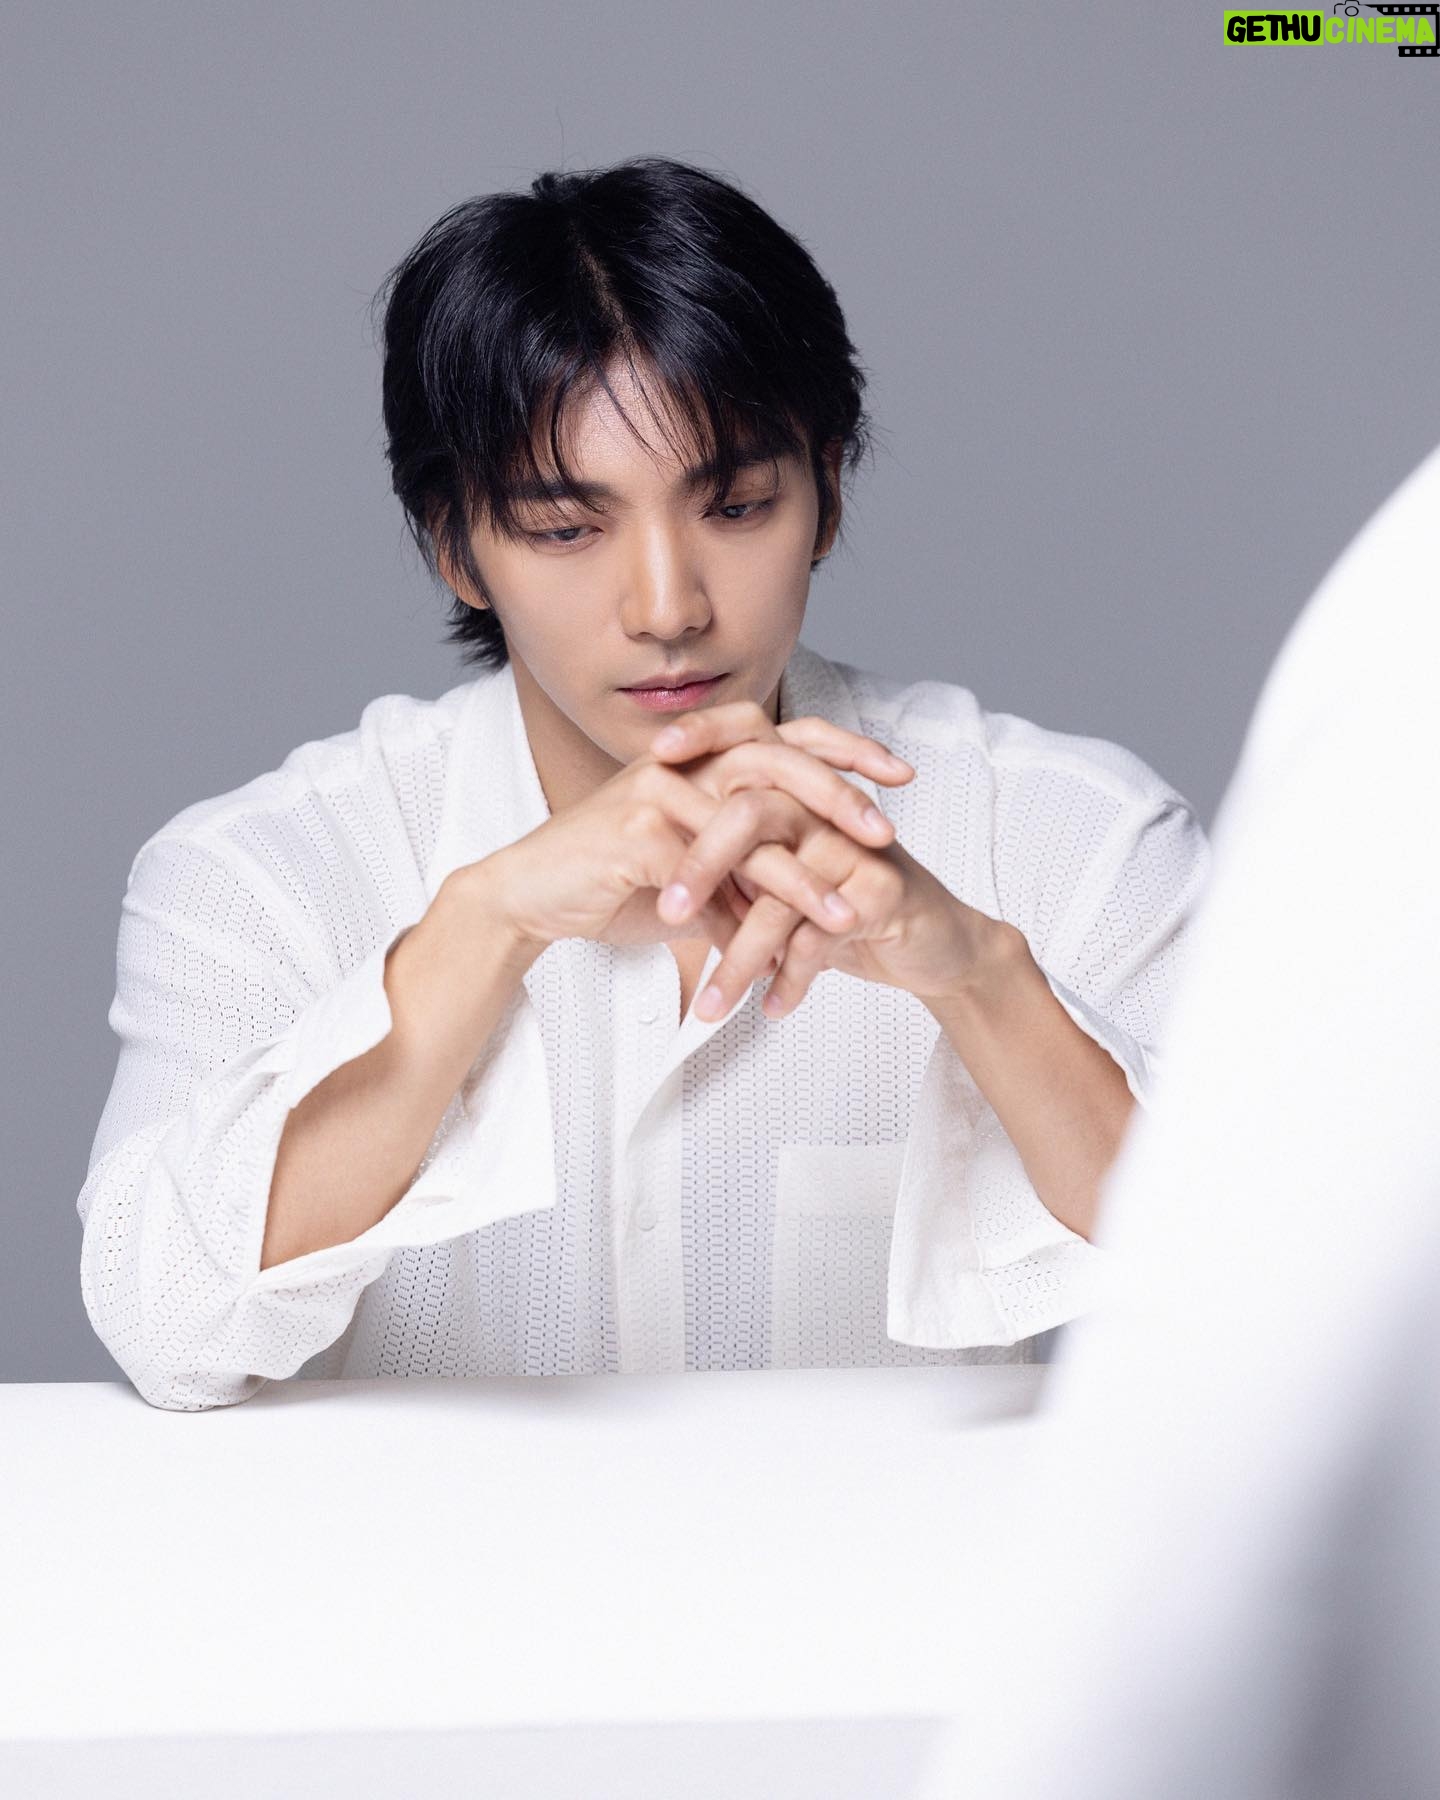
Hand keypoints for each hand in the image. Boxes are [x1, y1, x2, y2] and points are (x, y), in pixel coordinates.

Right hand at [479, 708, 915, 962]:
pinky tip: (771, 950)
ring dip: (804, 875)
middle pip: (778, 758)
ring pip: (750, 824)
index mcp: (702, 758)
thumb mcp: (693, 877)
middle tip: (886, 832)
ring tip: (849, 912)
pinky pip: (709, 873)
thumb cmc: (610, 882)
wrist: (532, 897)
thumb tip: (791, 911)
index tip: (900, 771)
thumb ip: (742, 879)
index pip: (786, 737)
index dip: (845, 749)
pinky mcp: (638, 830)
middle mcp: (684, 761)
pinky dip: (745, 917)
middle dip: (839, 795)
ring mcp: (659, 789)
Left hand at [647, 705, 1015, 1018]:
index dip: (700, 738)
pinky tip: (772, 1008)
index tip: (647, 761)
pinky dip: (790, 980)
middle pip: (751, 813)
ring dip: (742, 957)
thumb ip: (736, 869)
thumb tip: (662, 877)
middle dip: (704, 865)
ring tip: (711, 1005)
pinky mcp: (883, 890)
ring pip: (781, 894)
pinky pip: (819, 938)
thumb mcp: (785, 884)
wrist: (935, 946)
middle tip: (667, 912)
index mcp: (797, 793)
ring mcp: (857, 847)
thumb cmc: (850, 909)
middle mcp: (825, 810)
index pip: (742, 747)